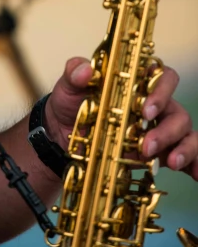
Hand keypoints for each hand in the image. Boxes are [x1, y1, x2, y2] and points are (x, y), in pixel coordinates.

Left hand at [45, 56, 197, 180]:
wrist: (62, 133)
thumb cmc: (72, 102)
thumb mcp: (68, 86)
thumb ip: (75, 73)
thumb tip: (85, 71)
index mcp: (137, 83)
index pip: (162, 77)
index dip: (161, 91)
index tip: (146, 110)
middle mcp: (154, 104)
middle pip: (176, 111)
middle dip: (167, 130)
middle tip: (146, 146)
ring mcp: (159, 128)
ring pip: (185, 133)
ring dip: (183, 148)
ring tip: (170, 163)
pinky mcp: (158, 151)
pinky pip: (186, 154)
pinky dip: (195, 163)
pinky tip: (195, 175)